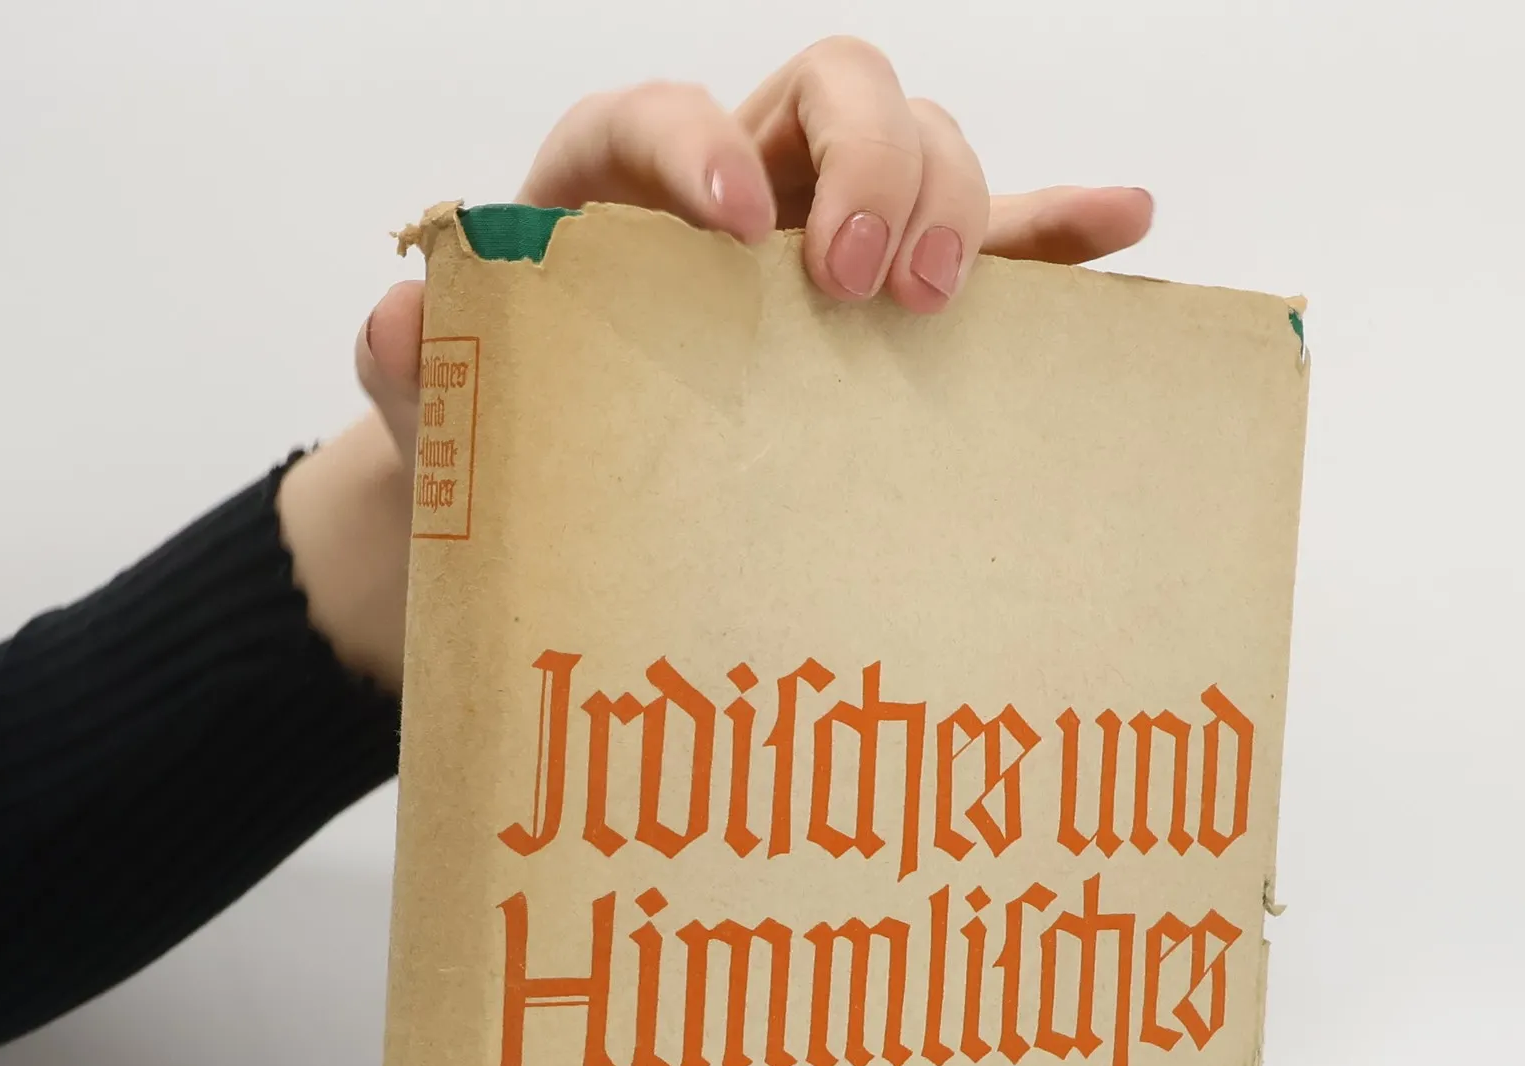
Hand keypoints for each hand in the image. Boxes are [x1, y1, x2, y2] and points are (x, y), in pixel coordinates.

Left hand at [282, 40, 1154, 690]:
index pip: (656, 115)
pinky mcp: (893, 305)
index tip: (732, 223)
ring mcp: (829, 243)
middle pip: (832, 89)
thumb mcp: (441, 422)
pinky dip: (1054, 235)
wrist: (555, 516)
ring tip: (939, 302)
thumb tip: (401, 313)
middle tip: (856, 285)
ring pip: (924, 149)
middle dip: (868, 160)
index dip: (697, 136)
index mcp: (614, 196)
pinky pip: (990, 251)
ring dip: (957, 201)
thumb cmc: (507, 456)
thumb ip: (412, 367)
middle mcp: (737, 192)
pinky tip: (1123, 225)